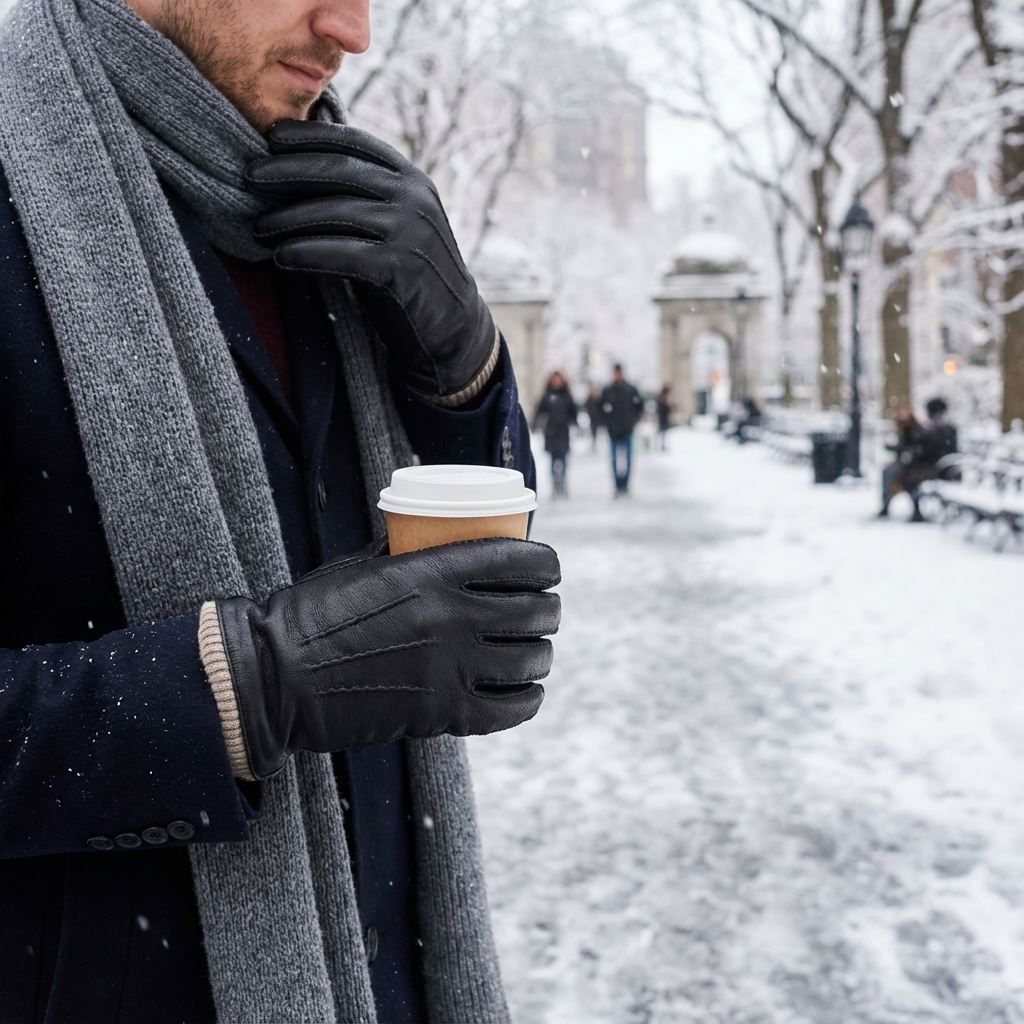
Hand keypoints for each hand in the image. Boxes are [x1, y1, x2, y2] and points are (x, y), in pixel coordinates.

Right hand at [215, 538, 560, 778]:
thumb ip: (404, 551)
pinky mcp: (443, 714)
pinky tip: (526, 691)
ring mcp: (452, 668)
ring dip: (541, 655)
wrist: (277, 677)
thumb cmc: (312, 613)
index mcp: (435, 571)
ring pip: (532, 660)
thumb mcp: (362, 564)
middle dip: (549, 610)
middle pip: (537, 611)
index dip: (547, 564)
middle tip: (542, 612)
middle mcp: (453, 617)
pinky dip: (528, 699)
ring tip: (534, 652)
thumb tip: (428, 532)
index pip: (523, 560)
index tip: (547, 570)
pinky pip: (512, 709)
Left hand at [246, 120, 496, 401]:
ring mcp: (412, 231)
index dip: (311, 136)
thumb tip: (295, 170)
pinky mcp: (404, 268)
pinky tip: (281, 257)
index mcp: (411, 179)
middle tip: (250, 175)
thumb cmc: (408, 274)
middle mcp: (415, 198)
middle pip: (341, 171)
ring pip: (339, 212)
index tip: (271, 136)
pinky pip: (345, 254)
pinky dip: (308, 253)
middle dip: (290, 170)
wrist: (452, 327)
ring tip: (259, 228)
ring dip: (290, 218)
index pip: (355, 142)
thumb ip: (363, 196)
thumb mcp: (393, 224)